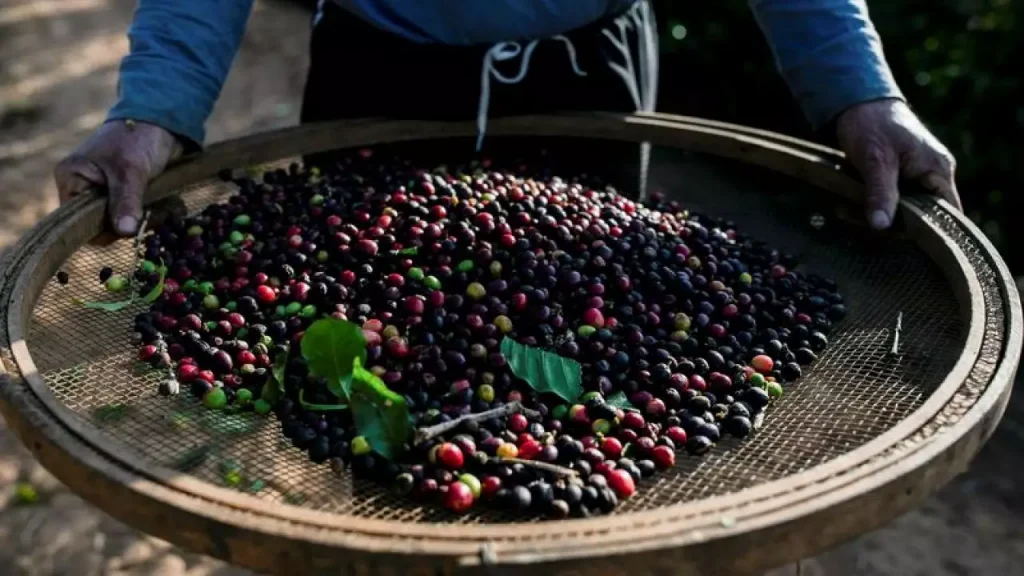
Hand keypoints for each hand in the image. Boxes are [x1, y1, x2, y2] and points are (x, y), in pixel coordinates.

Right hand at [55, 120, 182, 235]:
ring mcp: (101, 190)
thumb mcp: (130, 171)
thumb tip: (125, 232)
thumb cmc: (138, 139)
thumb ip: (125, 201)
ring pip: (116, 221)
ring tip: (154, 206)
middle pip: (97, 224)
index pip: (77, 221)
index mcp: (70, 178)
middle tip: (146, 214)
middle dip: (123, 224)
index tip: (128, 223)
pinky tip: (158, 206)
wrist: (162, 121)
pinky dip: (144, 214)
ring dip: (137, 219)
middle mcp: (81, 187)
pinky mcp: (121, 192)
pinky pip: (129, 214)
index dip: (101, 228)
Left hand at [836, 99, 959, 229]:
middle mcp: (932, 176)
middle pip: (921, 217)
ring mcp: (915, 177)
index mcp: (938, 170)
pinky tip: (846, 206)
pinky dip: (869, 206)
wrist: (856, 102)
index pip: (947, 214)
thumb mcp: (875, 160)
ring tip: (843, 211)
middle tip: (854, 220)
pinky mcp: (897, 179)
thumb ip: (881, 193)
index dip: (927, 233)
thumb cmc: (872, 124)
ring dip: (873, 216)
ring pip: (901, 211)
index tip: (894, 239)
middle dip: (889, 225)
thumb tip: (881, 228)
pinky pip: (889, 202)